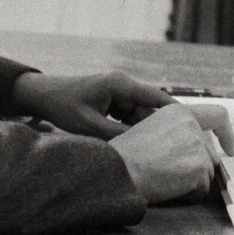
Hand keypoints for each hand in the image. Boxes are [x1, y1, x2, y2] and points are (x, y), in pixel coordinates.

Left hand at [5, 71, 172, 137]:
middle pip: (149, 107)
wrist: (42, 95)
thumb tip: (140, 148)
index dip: (175, 112)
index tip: (191, 127)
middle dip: (157, 127)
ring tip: (150, 150)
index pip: (157, 97)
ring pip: (139, 114)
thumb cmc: (63, 106)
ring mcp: (118, 92)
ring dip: (141, 130)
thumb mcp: (90, 126)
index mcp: (121, 84)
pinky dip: (130, 129)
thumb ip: (117, 136)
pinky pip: (128, 115)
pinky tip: (132, 144)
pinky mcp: (112, 100)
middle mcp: (123, 85)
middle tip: (169, 147)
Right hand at [108, 103, 219, 203]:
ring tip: (164, 179)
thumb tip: (192, 145)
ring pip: (206, 172)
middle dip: (197, 168)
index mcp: (179, 113)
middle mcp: (192, 125)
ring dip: (190, 181)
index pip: (217, 115)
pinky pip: (201, 189)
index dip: (226, 133)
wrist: (118, 171)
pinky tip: (167, 188)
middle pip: (209, 153)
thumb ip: (174, 132)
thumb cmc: (125, 155)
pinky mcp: (199, 167)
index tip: (229, 148)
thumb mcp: (149, 129)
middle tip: (172, 176)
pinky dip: (188, 194)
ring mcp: (197, 146)